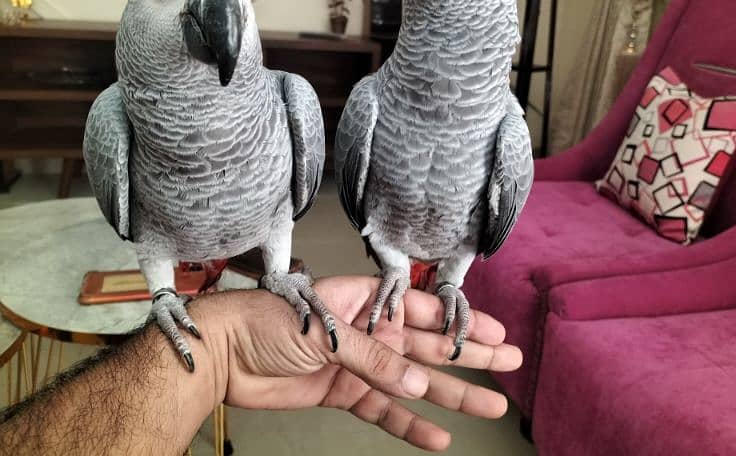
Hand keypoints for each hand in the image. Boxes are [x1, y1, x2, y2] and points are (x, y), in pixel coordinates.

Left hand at [191, 276, 521, 450]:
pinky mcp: (343, 393)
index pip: (425, 311)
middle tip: (509, 365)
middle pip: (430, 346)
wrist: (224, 354)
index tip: (495, 333)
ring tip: (489, 406)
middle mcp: (369, 331)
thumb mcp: (327, 331)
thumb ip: (374, 358)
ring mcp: (358, 364)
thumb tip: (419, 382)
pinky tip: (438, 437)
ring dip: (452, 394)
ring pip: (415, 382)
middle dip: (470, 356)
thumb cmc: (267, 320)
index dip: (461, 323)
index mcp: (368, 301)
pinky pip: (385, 411)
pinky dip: (410, 425)